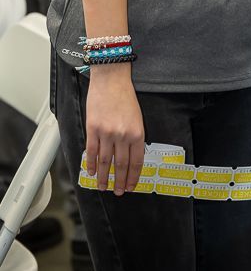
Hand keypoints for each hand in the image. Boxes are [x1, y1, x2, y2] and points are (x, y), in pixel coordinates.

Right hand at [85, 65, 144, 195]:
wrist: (111, 79)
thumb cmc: (125, 95)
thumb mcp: (137, 117)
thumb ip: (134, 136)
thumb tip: (131, 156)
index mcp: (137, 132)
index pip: (136, 161)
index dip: (133, 177)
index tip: (130, 186)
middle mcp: (122, 135)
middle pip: (121, 165)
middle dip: (119, 181)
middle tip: (117, 192)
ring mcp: (107, 133)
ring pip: (105, 162)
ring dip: (104, 177)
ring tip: (103, 187)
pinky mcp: (93, 129)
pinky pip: (92, 152)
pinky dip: (91, 164)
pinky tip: (92, 172)